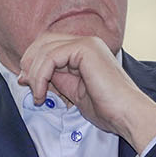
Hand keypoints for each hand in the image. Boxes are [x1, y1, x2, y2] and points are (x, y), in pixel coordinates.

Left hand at [18, 33, 155, 152]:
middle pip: (43, 41)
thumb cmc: (106, 108)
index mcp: (84, 50)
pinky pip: (51, 56)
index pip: (48, 45)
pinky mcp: (86, 49)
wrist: (128, 115)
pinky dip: (40, 75)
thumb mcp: (72, 91)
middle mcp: (86, 42)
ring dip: (34, 74)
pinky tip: (43, 93)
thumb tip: (27, 74)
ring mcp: (87, 43)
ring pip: (45, 49)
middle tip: (26, 85)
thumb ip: (55, 79)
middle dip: (30, 63)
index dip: (32, 62)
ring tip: (39, 96)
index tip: (26, 83)